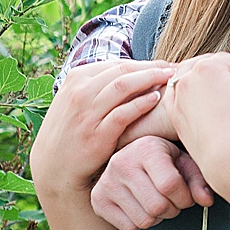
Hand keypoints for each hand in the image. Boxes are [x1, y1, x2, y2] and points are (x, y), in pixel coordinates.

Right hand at [30, 59, 175, 199]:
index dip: (145, 63)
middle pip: (124, 70)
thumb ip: (98, 86)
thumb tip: (131, 72)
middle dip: (153, 68)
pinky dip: (141, 103)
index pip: (118, 64)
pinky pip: (123, 113)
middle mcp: (79, 92)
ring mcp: (87, 113)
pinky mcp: (96, 134)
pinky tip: (156, 100)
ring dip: (151, 79)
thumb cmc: (72, 132)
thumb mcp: (76, 101)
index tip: (164, 66)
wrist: (55, 167)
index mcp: (76, 78)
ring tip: (171, 79)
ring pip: (124, 86)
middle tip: (175, 69)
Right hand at [90, 137, 215, 229]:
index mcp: (146, 148)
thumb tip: (206, 201)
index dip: (185, 198)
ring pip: (144, 220)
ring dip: (157, 218)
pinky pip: (129, 227)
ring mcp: (106, 182)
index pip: (169, 185)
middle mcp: (121, 163)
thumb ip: (198, 180)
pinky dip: (140, 223)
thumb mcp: (184, 163)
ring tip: (156, 201)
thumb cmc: (164, 161)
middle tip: (172, 201)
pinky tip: (141, 206)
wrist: (130, 158)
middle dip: (172, 209)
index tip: (186, 196)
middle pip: (157, 206)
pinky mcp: (98, 200)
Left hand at [165, 50, 229, 185]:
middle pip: (214, 68)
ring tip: (224, 92)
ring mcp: (177, 97)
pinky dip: (189, 95)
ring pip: (194, 80)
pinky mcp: (174, 115)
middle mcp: (185, 78)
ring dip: (208, 81)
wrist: (226, 158)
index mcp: (206, 66)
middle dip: (229, 75)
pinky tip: (200, 99)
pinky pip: (180, 98)